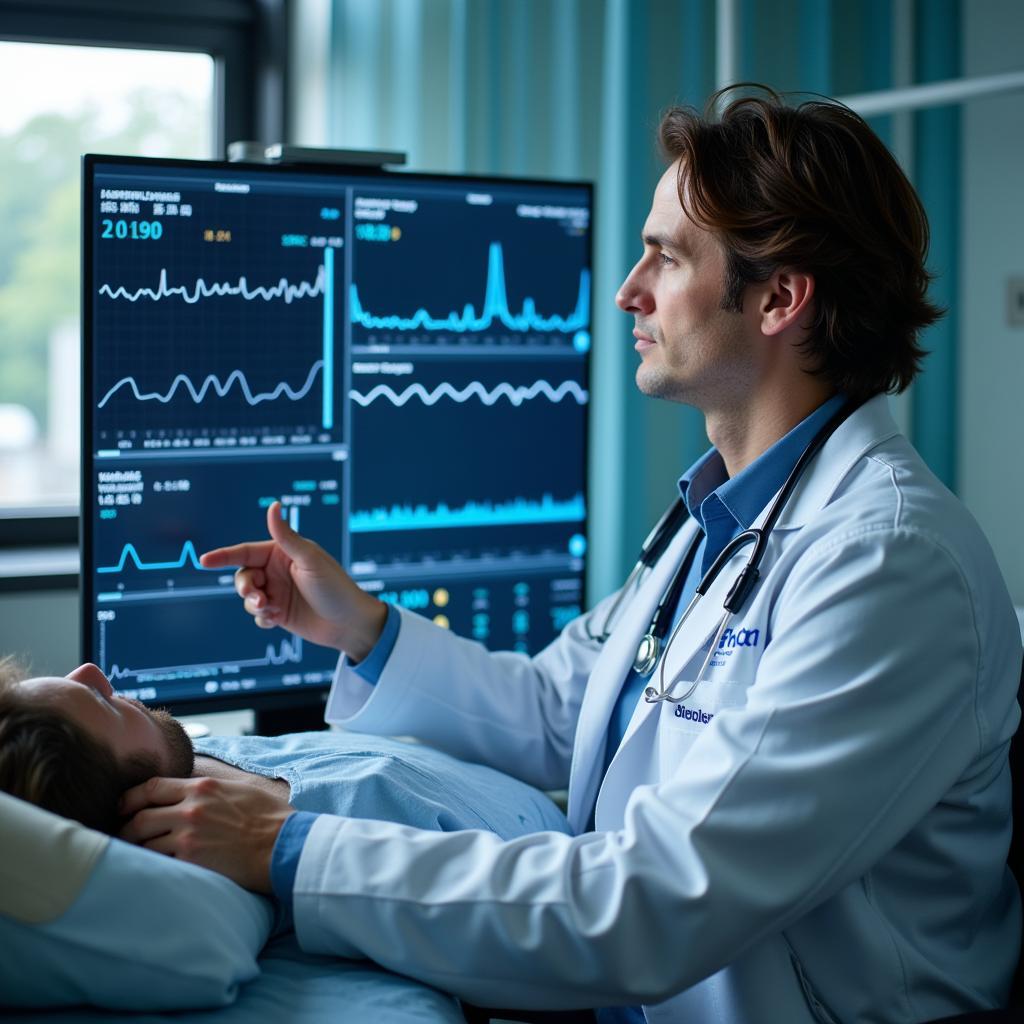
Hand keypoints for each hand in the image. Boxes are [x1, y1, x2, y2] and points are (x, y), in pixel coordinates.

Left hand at [119, 776, 291, 892]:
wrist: (284, 845)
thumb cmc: (270, 819)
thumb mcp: (239, 791)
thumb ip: (211, 791)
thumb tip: (194, 794)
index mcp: (203, 787)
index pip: (153, 787)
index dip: (131, 798)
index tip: (122, 807)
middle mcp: (190, 808)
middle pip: (141, 816)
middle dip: (126, 828)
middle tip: (123, 837)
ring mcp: (188, 835)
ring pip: (144, 842)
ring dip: (136, 850)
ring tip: (134, 856)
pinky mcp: (190, 860)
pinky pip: (157, 862)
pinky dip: (150, 866)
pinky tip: (150, 870)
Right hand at [201, 501, 386, 659]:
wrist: (349, 624)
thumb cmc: (335, 587)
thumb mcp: (310, 560)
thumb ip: (286, 536)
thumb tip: (274, 505)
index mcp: (283, 553)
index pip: (246, 551)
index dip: (223, 555)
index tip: (204, 560)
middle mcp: (277, 571)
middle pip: (243, 576)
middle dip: (245, 587)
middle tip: (258, 597)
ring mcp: (278, 593)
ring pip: (248, 597)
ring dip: (253, 604)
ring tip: (270, 610)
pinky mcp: (279, 613)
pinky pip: (257, 615)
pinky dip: (262, 618)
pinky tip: (276, 620)